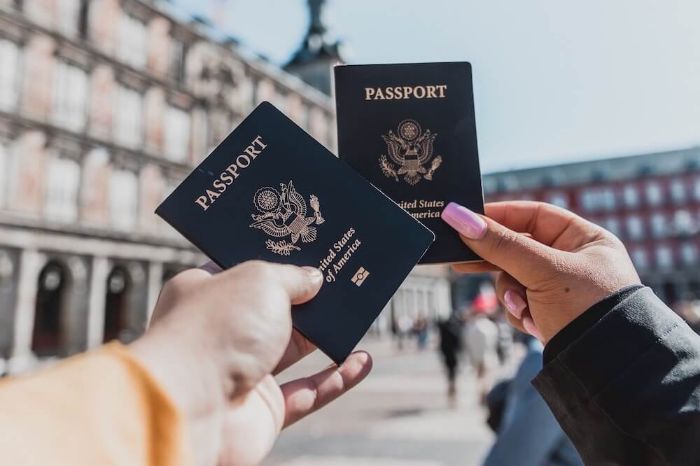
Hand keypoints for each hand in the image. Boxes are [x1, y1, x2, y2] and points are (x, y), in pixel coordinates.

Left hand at [128, 261, 372, 465]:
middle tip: (342, 277)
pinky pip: (308, 392)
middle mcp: (221, 332)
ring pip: (294, 350)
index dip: (276, 257)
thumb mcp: (260, 280)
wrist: (191, 409)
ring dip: (327, 335)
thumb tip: (314, 279)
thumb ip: (292, 277)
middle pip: (273, 309)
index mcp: (205, 293)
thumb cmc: (215, 332)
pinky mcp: (263, 410)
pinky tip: (362, 361)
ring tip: (359, 313)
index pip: (243, 268)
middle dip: (308, 296)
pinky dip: (337, 378)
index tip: (307, 246)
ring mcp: (242, 372)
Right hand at [442, 201, 640, 341]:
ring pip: (513, 279)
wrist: (607, 370)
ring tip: (523, 308)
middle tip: (460, 261)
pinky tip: (534, 324)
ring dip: (511, 294)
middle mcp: (574, 261)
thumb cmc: (586, 309)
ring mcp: (562, 289)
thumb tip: (457, 216)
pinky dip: (520, 312)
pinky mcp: (551, 314)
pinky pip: (520, 303)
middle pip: (519, 249)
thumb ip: (500, 244)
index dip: (500, 216)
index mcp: (585, 239)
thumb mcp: (542, 271)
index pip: (534, 215)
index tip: (466, 220)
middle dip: (497, 263)